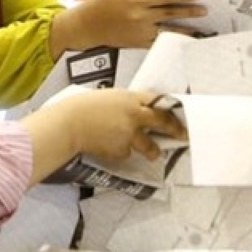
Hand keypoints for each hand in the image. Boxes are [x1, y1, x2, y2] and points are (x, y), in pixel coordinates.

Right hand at [49, 0, 205, 56]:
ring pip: (168, 31)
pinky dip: (171, 41)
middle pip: (170, 13)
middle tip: (205, 11)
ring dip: (185, 30)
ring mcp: (139, 31)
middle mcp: (139, 16)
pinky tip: (182, 40)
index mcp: (135, 0)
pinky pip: (159, 42)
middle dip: (189, 12)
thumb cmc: (102, 3)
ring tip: (199, 30)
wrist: (86, 27)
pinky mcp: (137, 42)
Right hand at [60, 88, 185, 160]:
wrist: (69, 124)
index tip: (178, 114)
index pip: (158, 101)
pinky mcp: (122, 150)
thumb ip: (124, 104)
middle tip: (182, 135)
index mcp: (130, 98)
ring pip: (149, 146)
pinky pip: (127, 152)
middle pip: (162, 122)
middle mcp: (134, 115)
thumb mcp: (107, 97)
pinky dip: (122, 151)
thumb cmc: (82, 107)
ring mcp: (130, 134)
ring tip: (155, 153)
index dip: (170, 108)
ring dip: (153, 150)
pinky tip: (110, 146)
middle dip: (175, 130)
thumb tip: (135, 111)